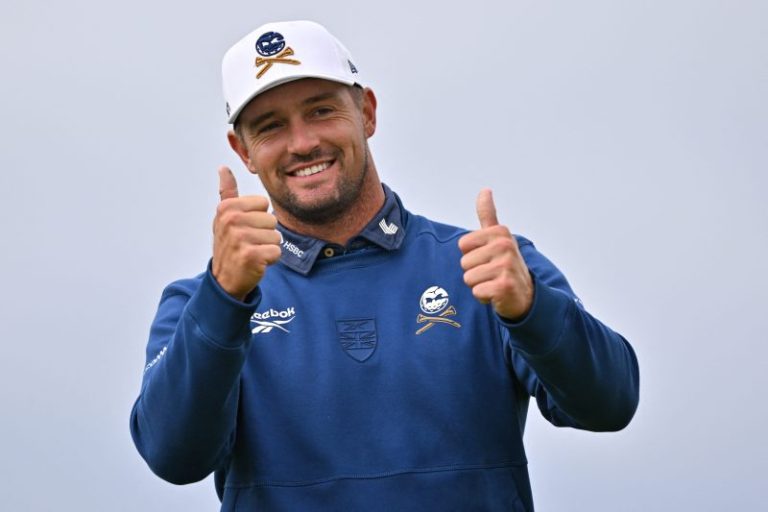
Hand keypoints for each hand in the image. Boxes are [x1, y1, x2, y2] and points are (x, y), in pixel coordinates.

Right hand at [212, 166, 281, 299]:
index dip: (259, 218)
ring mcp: (239, 238)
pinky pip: (276, 252)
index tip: (245, 229)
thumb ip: (228, 192)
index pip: (263, 204)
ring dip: (268, 247)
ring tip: (252, 252)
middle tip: (248, 244)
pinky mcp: (250, 255)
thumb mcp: (225, 216)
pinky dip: (270, 260)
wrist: (224, 279)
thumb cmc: (229, 244)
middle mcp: (231, 221)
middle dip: (265, 234)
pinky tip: (256, 262)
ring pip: (276, 236)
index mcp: (227, 207)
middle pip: (272, 220)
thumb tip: (223, 168)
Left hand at [458, 189, 533, 320]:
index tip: (488, 258)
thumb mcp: (498, 238)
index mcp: (500, 232)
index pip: (463, 244)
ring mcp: (506, 265)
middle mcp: (505, 246)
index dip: (472, 255)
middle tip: (492, 273)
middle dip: (475, 272)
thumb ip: (488, 215)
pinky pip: (477, 292)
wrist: (526, 295)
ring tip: (494, 283)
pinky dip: (484, 297)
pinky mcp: (504, 286)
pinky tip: (497, 294)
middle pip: (464, 262)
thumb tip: (485, 190)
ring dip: (479, 285)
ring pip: (468, 278)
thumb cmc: (505, 265)